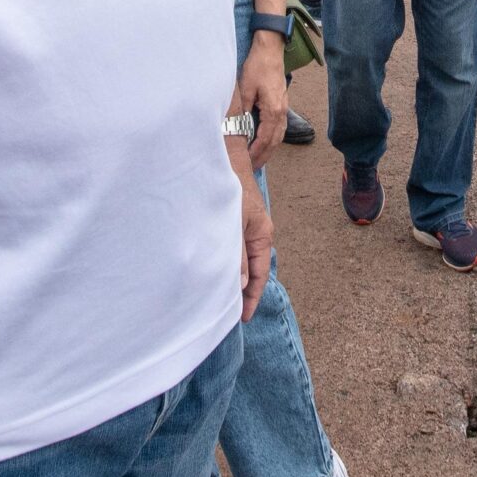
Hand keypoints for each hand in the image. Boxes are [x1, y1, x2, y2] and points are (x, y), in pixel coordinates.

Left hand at [228, 143, 272, 320]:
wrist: (226, 160)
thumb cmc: (232, 188)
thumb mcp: (234, 222)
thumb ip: (237, 253)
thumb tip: (241, 283)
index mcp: (262, 236)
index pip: (259, 275)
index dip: (251, 298)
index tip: (243, 317)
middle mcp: (256, 235)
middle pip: (251, 271)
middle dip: (241, 292)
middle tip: (226, 314)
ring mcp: (245, 230)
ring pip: (240, 261)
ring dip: (232, 278)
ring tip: (218, 299)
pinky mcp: (233, 224)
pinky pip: (232, 250)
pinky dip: (226, 263)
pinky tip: (214, 271)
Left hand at [231, 35, 288, 169]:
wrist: (270, 50)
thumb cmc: (258, 67)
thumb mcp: (246, 88)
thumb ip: (244, 109)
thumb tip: (239, 127)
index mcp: (273, 110)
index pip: (265, 139)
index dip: (256, 152)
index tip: (247, 161)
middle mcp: (281, 112)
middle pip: (274, 141)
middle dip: (264, 156)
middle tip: (253, 168)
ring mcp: (283, 108)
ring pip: (279, 136)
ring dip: (270, 149)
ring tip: (259, 160)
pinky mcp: (282, 104)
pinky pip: (279, 128)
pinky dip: (273, 139)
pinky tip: (266, 143)